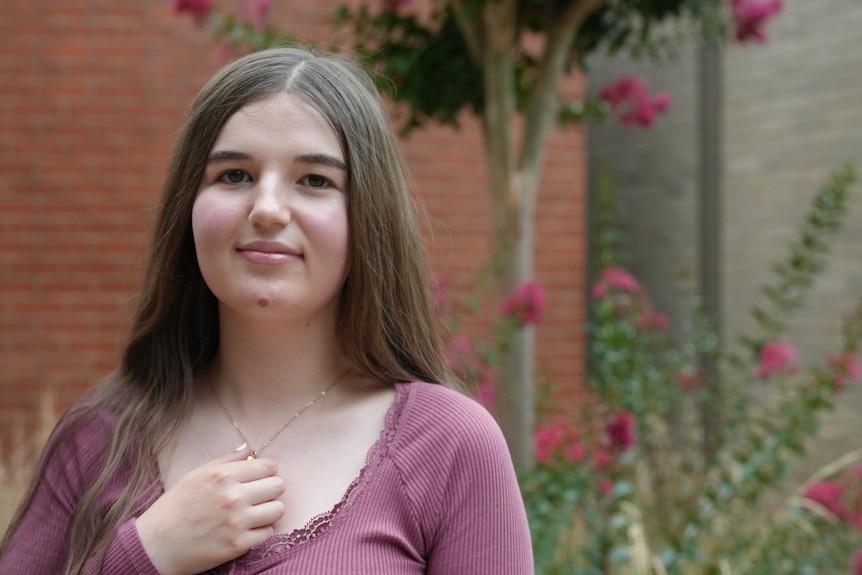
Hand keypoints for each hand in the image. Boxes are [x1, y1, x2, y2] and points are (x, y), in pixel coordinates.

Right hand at [136, 445, 284, 574]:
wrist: (155, 546)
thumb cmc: (174, 507)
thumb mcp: (195, 475)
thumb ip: (225, 460)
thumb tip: (248, 449)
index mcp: (222, 476)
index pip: (269, 466)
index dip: (267, 472)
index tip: (260, 478)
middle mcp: (232, 496)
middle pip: (278, 486)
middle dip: (270, 490)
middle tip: (257, 497)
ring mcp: (237, 522)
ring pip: (278, 509)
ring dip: (269, 511)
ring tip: (254, 513)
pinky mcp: (238, 545)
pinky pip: (268, 532)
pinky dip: (261, 531)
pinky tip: (246, 530)